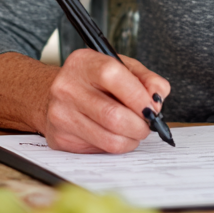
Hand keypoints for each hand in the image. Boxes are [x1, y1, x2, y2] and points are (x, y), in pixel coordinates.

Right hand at [41, 49, 170, 153]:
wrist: (56, 94)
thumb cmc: (95, 81)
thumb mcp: (122, 67)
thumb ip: (146, 79)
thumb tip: (157, 100)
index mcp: (83, 62)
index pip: (113, 76)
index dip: (139, 96)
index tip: (152, 108)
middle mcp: (66, 87)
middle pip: (113, 115)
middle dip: (140, 125)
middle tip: (148, 124)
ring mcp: (60, 114)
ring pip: (109, 138)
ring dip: (131, 139)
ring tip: (134, 131)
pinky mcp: (60, 138)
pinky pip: (99, 150)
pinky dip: (116, 146)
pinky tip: (115, 135)